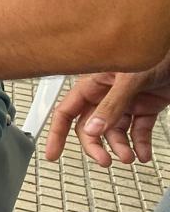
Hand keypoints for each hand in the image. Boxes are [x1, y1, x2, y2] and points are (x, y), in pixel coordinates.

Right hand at [44, 63, 169, 166]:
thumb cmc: (158, 51)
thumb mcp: (131, 78)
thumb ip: (112, 105)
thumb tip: (93, 129)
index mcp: (93, 84)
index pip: (67, 111)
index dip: (57, 133)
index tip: (53, 153)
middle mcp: (106, 95)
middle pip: (90, 128)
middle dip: (96, 146)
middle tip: (105, 161)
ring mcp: (127, 102)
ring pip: (115, 132)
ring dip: (120, 147)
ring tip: (129, 157)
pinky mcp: (146, 107)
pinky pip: (139, 130)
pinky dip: (141, 144)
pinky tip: (143, 153)